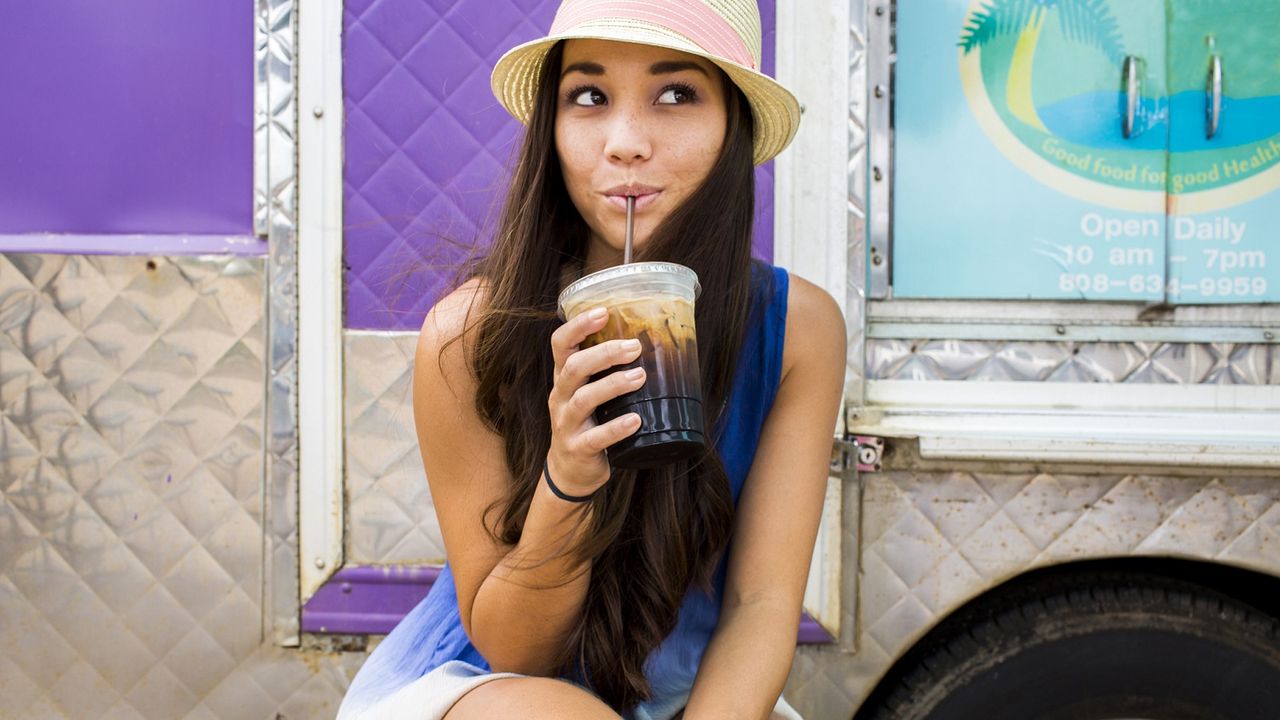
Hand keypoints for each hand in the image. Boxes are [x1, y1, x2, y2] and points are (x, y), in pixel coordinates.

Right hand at [546, 307, 644, 495]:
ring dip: (613, 385)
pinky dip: (616, 428)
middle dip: (604, 353)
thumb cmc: (588, 423)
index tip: (603, 312)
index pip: (560, 344)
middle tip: (635, 347)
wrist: (570, 471)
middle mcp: (560, 397)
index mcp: (564, 378)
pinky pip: (595, 437)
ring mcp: (566, 424)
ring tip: (640, 377)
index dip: (578, 326)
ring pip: (583, 399)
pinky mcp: (577, 449)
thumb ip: (607, 372)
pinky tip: (636, 420)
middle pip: (574, 367)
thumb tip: (653, 343)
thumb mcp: (589, 394)